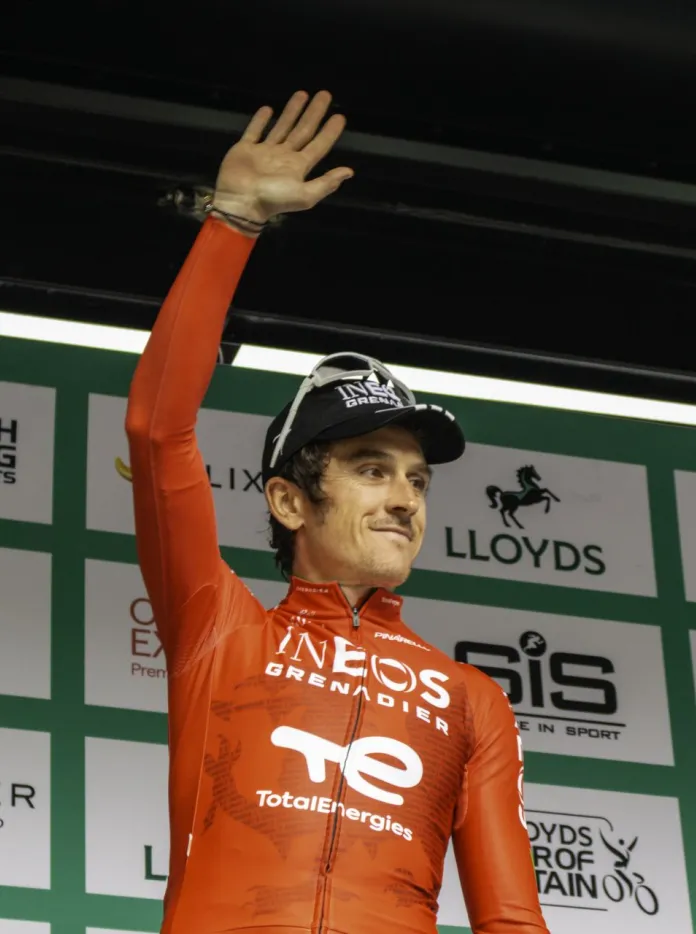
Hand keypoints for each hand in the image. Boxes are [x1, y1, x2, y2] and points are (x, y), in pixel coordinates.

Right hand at [213, 90, 353, 225]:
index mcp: (298, 167)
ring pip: (282, 127)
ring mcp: (264, 152)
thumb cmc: (273, 199)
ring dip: (292, 112)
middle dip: (314, 113)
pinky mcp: (245, 149)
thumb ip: (326, 183)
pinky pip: (255, 131)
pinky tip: (268, 109)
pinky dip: (260, 120)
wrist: (241, 202)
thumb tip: (349, 172)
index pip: (319, 145)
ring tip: (302, 94)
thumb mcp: (305, 195)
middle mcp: (284, 157)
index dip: (330, 131)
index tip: (340, 116)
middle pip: (303, 131)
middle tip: (325, 95)